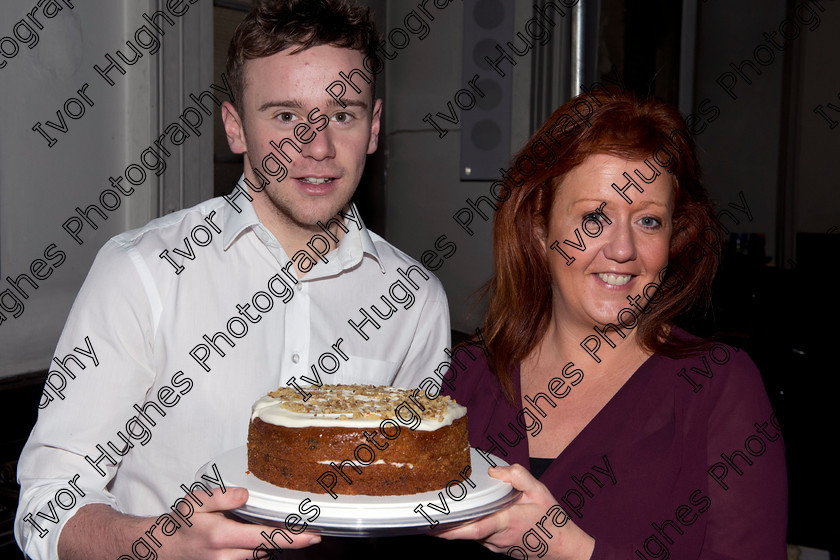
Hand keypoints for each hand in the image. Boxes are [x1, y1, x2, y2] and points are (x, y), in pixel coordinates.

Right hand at [164, 486, 319, 558]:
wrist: (164, 547)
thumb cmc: (180, 523)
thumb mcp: (195, 501)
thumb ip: (221, 495)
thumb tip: (245, 494)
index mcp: (222, 536)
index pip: (265, 538)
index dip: (292, 538)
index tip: (313, 536)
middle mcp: (227, 556)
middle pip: (269, 549)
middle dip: (289, 541)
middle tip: (312, 531)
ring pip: (261, 554)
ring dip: (273, 543)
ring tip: (289, 529)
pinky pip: (251, 558)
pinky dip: (260, 547)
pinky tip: (264, 536)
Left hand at [433, 464, 593, 559]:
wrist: (563, 548)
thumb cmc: (551, 520)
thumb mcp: (540, 492)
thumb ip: (518, 477)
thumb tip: (495, 470)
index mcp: (507, 522)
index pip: (475, 528)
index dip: (452, 529)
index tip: (433, 524)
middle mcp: (498, 538)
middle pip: (465, 532)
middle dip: (444, 526)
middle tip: (424, 516)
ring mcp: (496, 546)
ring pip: (471, 535)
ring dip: (456, 526)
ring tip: (439, 512)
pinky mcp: (496, 548)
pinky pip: (478, 536)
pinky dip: (468, 527)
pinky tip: (464, 516)